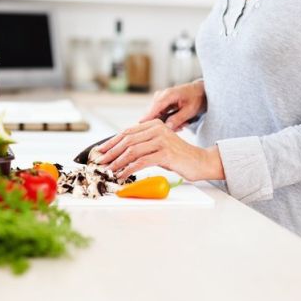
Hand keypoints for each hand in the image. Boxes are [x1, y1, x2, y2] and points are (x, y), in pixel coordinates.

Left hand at [97, 119, 224, 180]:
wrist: (200, 161)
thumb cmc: (177, 156)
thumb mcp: (158, 145)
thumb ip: (142, 144)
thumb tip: (118, 153)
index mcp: (154, 124)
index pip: (126, 132)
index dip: (111, 142)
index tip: (100, 151)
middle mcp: (157, 129)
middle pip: (127, 140)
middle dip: (111, 152)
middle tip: (101, 162)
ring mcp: (162, 140)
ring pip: (132, 150)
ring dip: (117, 162)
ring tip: (109, 170)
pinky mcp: (165, 153)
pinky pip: (141, 162)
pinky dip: (128, 169)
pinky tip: (122, 175)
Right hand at [141, 80, 206, 130]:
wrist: (199, 92)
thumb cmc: (197, 99)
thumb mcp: (190, 110)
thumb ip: (178, 119)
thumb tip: (166, 128)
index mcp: (168, 94)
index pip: (155, 107)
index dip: (148, 117)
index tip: (140, 126)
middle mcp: (161, 95)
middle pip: (152, 113)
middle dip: (163, 124)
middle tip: (180, 128)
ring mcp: (159, 100)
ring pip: (156, 116)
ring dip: (167, 124)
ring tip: (182, 125)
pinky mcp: (160, 105)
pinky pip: (159, 116)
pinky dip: (168, 121)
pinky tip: (180, 123)